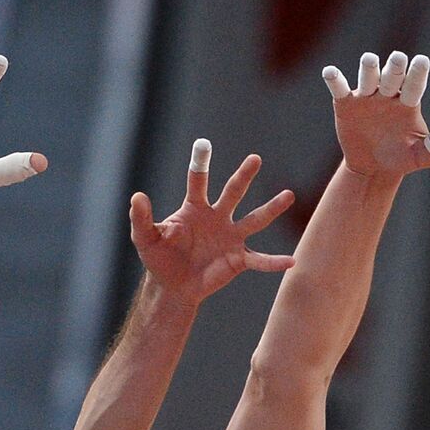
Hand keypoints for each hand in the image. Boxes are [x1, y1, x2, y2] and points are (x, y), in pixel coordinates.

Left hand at [130, 139, 294, 302]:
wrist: (172, 286)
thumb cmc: (159, 258)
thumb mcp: (145, 238)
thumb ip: (142, 219)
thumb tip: (137, 197)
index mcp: (195, 208)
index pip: (198, 181)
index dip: (200, 164)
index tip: (203, 143)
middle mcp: (217, 217)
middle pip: (233, 192)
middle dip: (243, 176)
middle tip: (254, 159)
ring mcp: (231, 237)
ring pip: (255, 220)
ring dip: (271, 208)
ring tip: (288, 195)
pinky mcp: (238, 259)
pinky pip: (259, 260)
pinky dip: (275, 262)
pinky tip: (292, 261)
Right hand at [321, 51, 429, 178]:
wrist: (372, 169)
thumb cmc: (402, 159)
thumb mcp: (423, 155)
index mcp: (409, 102)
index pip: (415, 85)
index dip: (417, 74)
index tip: (422, 61)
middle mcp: (389, 94)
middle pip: (392, 77)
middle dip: (395, 68)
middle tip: (398, 59)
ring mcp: (367, 97)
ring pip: (368, 78)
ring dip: (369, 69)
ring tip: (369, 60)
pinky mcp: (346, 104)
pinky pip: (340, 89)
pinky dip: (335, 80)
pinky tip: (330, 72)